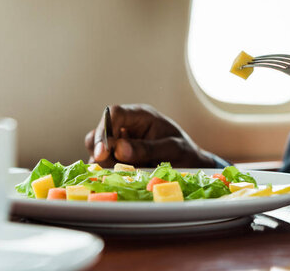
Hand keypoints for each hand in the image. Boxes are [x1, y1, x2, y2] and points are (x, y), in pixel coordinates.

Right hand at [84, 104, 216, 167]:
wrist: (192, 165)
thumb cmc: (184, 151)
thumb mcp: (172, 148)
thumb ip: (147, 148)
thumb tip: (120, 149)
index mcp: (140, 116)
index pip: (114, 113)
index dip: (104, 129)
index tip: (103, 151)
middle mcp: (127, 127)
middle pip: (100, 132)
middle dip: (101, 150)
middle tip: (113, 166)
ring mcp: (121, 143)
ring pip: (97, 149)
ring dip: (105, 163)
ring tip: (125, 172)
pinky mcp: (119, 158)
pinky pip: (104, 163)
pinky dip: (108, 171)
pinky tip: (122, 177)